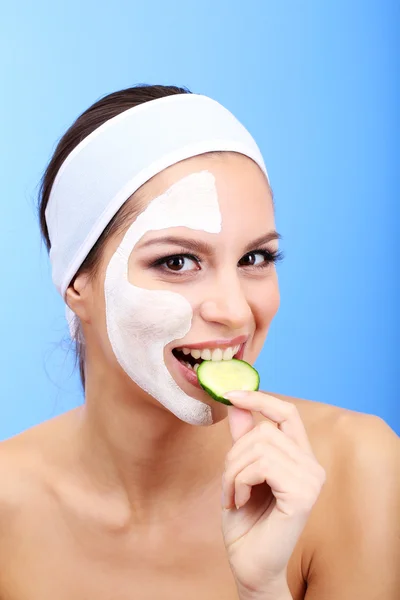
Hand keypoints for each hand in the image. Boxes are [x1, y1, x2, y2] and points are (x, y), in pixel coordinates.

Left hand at [221, 391, 325, 598]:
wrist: (249, 563)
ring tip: (233, 495)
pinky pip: (262, 466)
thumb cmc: (246, 519)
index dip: (260, 399)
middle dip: (234, 455)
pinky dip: (240, 482)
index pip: (287, 412)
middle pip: (264, 431)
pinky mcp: (304, 494)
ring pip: (260, 447)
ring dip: (233, 472)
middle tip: (228, 484)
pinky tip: (241, 501)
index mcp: (300, 456)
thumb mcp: (239, 470)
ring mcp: (312, 479)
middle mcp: (312, 465)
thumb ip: (243, 437)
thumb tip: (236, 402)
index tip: (231, 394)